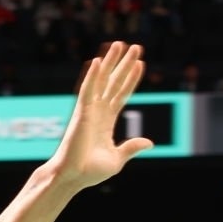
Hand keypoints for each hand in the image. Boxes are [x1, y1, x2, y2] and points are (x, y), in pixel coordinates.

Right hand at [47, 44, 152, 189]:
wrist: (73, 177)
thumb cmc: (90, 172)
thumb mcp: (117, 159)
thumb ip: (131, 147)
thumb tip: (149, 142)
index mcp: (107, 122)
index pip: (121, 95)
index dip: (131, 80)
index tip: (141, 65)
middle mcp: (99, 112)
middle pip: (114, 82)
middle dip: (125, 65)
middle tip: (136, 46)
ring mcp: (90, 110)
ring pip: (102, 80)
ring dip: (111, 62)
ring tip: (120, 44)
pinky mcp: (81, 113)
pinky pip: (87, 90)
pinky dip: (93, 76)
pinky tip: (99, 61)